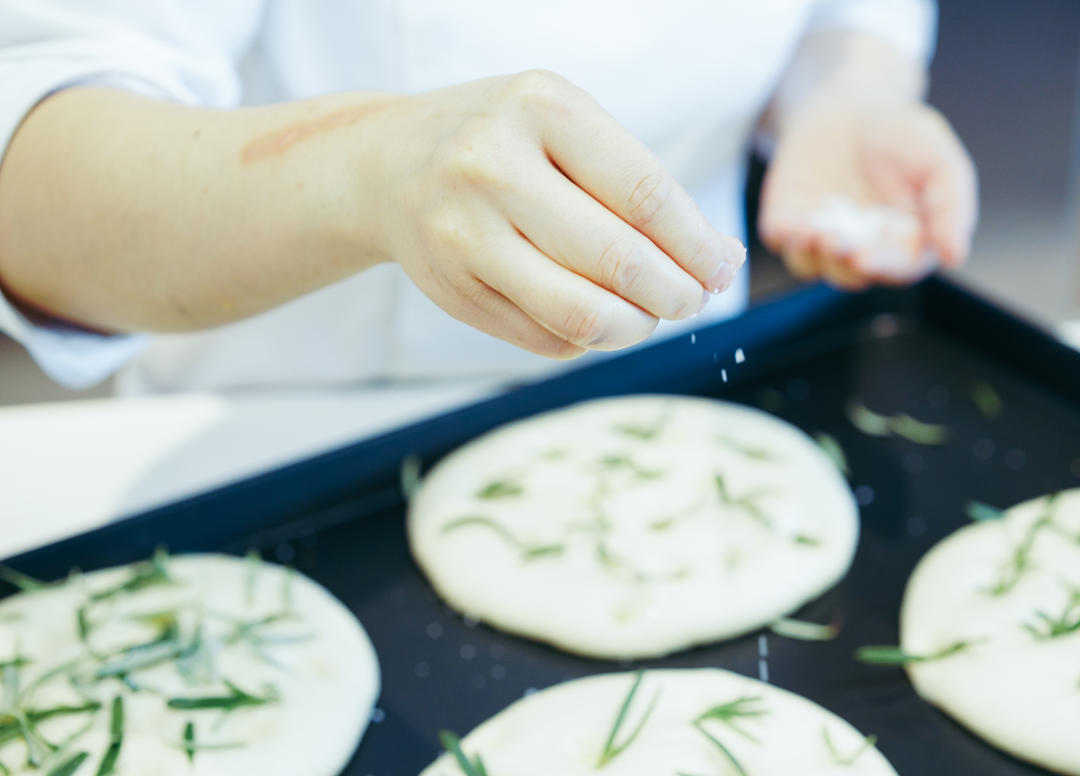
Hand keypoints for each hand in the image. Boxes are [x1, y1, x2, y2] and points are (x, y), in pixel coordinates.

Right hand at [370, 70, 745, 358]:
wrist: (390, 165)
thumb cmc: (503, 143)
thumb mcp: (565, 128)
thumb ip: (635, 185)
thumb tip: (717, 260)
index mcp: (541, 110)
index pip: (646, 195)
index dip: (698, 246)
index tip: (723, 269)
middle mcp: (493, 168)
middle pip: (619, 261)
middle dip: (676, 295)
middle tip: (693, 300)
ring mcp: (465, 235)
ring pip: (581, 315)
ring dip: (635, 329)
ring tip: (648, 317)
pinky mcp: (453, 292)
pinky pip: (545, 339)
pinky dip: (585, 338)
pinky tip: (590, 315)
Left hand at [758, 101, 976, 289]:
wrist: (848, 106)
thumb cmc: (901, 135)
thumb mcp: (938, 160)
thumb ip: (952, 207)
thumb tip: (955, 257)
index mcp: (905, 243)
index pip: (898, 267)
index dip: (883, 265)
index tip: (866, 256)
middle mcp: (862, 248)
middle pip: (853, 273)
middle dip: (843, 260)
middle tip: (837, 242)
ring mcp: (821, 239)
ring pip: (813, 265)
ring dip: (812, 255)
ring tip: (814, 233)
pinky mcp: (788, 223)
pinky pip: (783, 240)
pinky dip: (786, 237)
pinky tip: (792, 223)